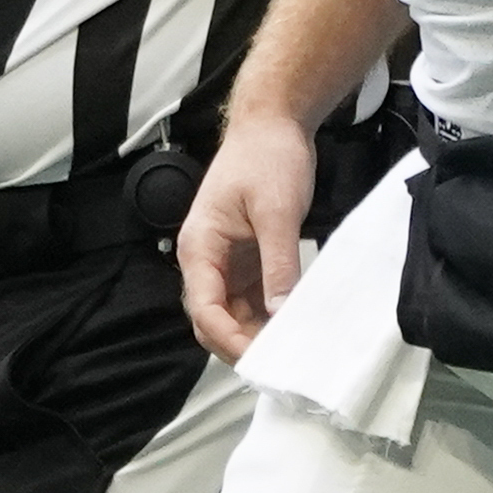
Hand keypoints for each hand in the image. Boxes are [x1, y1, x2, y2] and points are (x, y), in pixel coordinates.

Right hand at [177, 109, 319, 359]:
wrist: (273, 124)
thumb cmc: (267, 157)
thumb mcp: (277, 212)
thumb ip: (278, 264)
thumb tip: (280, 312)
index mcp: (200, 247)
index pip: (204, 309)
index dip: (229, 339)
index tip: (260, 359)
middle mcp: (206, 260)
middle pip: (212, 320)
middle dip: (239, 346)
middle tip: (277, 367)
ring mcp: (226, 262)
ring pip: (232, 314)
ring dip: (255, 335)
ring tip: (289, 354)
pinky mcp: (247, 259)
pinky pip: (252, 299)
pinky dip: (267, 317)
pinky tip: (292, 329)